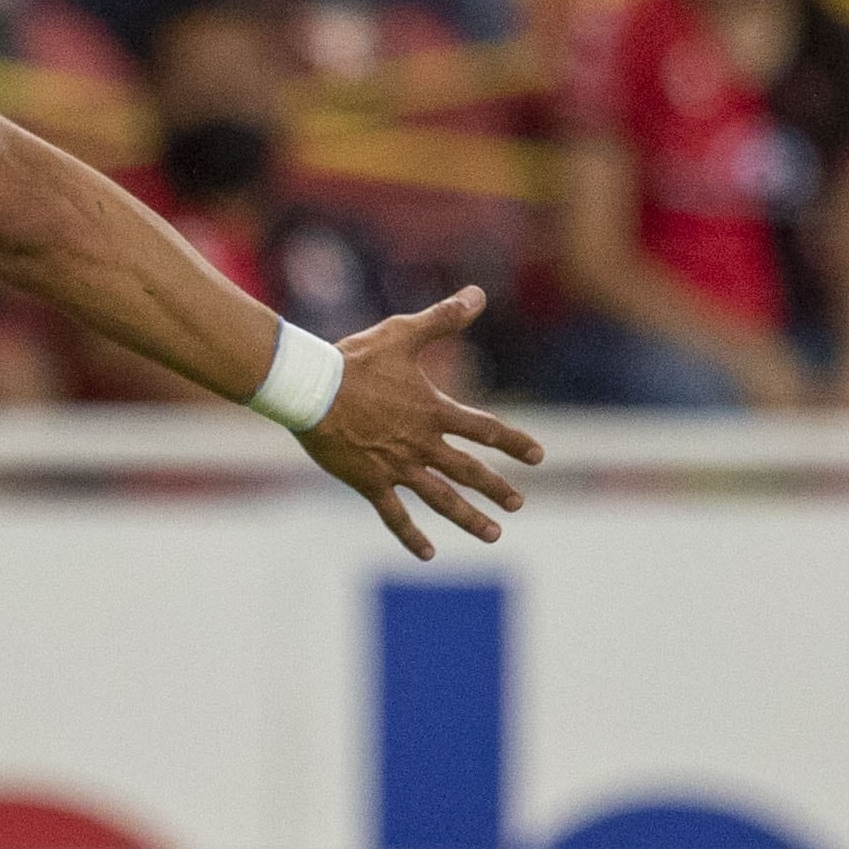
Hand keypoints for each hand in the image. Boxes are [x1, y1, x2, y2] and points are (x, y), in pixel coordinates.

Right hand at [293, 287, 545, 559]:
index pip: (485, 429)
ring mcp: (397, 466)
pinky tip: (428, 553)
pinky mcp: (369, 481)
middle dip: (496, 488)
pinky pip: (394, 514)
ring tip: (493, 534)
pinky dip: (412, 535)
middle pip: (469, 470)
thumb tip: (478, 295)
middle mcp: (422, 443)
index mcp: (433, 411)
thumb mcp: (402, 334)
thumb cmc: (354, 359)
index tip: (537, 457)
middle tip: (517, 503)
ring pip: (441, 498)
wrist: (310, 389)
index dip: (514, 442)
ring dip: (469, 518)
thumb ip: (443, 319)